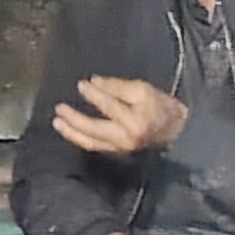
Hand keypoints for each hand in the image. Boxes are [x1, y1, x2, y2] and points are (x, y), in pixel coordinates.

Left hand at [53, 75, 190, 155]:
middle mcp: (125, 138)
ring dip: (71, 133)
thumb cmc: (161, 107)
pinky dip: (80, 138)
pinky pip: (94, 146)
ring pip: (90, 142)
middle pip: (93, 130)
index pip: (108, 106)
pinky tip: (70, 130)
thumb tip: (93, 82)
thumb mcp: (143, 90)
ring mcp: (120, 148)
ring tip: (57, 122)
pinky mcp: (117, 152)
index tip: (80, 84)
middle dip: (74, 120)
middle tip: (59, 108)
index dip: (93, 94)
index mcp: (134, 120)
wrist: (177, 131)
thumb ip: (117, 87)